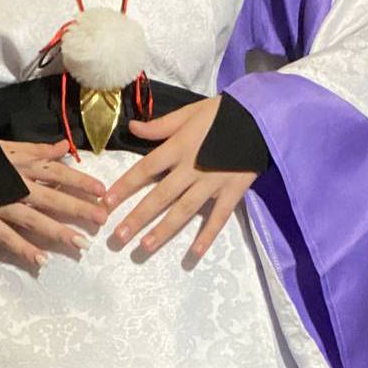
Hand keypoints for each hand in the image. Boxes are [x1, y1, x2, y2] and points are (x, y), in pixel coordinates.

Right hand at [0, 138, 108, 268]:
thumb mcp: (10, 147)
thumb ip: (39, 149)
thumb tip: (65, 145)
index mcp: (22, 165)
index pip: (57, 172)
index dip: (80, 182)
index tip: (102, 192)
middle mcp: (15, 185)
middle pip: (51, 197)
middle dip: (77, 208)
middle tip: (101, 220)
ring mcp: (0, 204)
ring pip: (33, 219)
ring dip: (58, 232)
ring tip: (81, 244)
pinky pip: (6, 237)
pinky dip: (23, 249)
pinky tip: (42, 260)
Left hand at [102, 96, 258, 260]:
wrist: (261, 117)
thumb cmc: (222, 114)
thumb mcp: (189, 113)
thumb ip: (160, 125)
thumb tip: (131, 127)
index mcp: (179, 147)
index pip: (146, 169)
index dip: (125, 186)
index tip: (106, 203)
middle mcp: (192, 168)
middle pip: (161, 195)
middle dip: (138, 216)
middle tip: (117, 237)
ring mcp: (212, 183)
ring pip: (184, 210)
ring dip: (164, 230)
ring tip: (144, 247)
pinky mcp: (232, 192)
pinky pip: (218, 217)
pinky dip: (207, 236)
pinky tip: (194, 254)